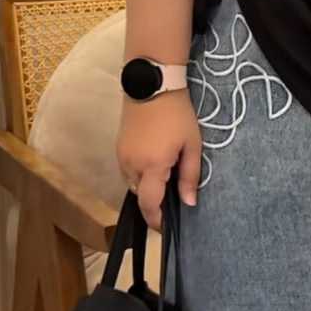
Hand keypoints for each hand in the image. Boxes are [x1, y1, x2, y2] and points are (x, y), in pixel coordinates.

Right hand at [116, 87, 201, 230]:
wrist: (153, 84)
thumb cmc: (177, 114)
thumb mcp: (191, 144)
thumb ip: (190, 175)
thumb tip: (189, 203)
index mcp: (151, 166)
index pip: (150, 206)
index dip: (158, 220)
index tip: (169, 225)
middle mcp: (131, 166)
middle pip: (141, 196)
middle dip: (155, 201)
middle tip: (174, 194)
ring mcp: (121, 156)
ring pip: (133, 184)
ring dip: (148, 186)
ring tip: (166, 174)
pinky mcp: (118, 147)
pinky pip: (128, 170)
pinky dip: (141, 173)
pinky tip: (155, 161)